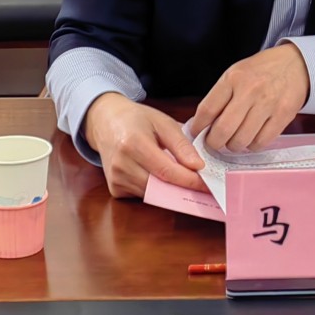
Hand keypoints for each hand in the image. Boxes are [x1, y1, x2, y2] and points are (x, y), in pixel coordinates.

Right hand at [84, 93, 205, 198]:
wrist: (106, 122)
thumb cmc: (137, 119)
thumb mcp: (163, 122)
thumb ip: (181, 144)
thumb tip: (198, 166)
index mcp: (133, 144)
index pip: (167, 171)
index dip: (190, 180)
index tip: (208, 184)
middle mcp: (121, 165)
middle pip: (160, 186)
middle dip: (184, 189)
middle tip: (205, 188)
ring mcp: (115, 180)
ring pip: (153, 194)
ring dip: (172, 191)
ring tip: (188, 182)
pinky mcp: (115, 189)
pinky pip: (143, 195)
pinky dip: (157, 190)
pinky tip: (164, 179)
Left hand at [189, 43, 309, 152]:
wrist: (295, 63)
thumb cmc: (261, 71)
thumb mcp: (236, 73)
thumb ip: (220, 96)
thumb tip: (201, 124)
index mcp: (234, 78)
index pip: (207, 110)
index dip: (198, 127)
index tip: (197, 133)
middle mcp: (250, 90)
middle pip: (222, 130)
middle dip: (214, 142)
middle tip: (215, 142)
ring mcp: (268, 104)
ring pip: (241, 141)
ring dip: (234, 145)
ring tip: (235, 138)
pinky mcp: (283, 116)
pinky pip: (261, 143)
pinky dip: (252, 145)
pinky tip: (252, 137)